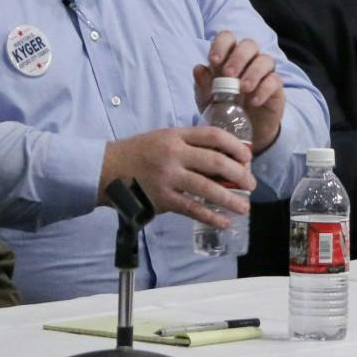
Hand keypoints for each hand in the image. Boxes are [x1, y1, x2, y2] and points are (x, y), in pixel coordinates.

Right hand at [101, 125, 252, 227]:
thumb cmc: (137, 154)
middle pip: (215, 161)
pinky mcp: (162, 199)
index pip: (213, 135)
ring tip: (244, 207)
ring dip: (230, 199)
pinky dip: (210, 216)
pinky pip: (192, 209)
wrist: (106, 170)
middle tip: (251, 184)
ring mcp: (168, 177)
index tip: (247, 158)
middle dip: (239, 174)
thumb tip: (222, 160)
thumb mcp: (162, 138)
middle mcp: (173, 154)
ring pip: (207, 188)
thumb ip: (188, 145)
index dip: (235, 146)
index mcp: (175, 136)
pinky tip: (224, 221)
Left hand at [192, 30, 285, 152]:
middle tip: (229, 74)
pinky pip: (275, 81)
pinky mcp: (275, 88)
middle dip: (238, 57)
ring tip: (243, 89)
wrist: (240, 131)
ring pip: (265, 60)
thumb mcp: (207, 100)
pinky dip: (264, 89)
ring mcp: (264, 72)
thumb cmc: (223, 108)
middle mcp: (249, 60)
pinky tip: (254, 101)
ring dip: (253, 72)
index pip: (228, 38)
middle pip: (249, 44)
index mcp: (229, 57)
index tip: (214, 60)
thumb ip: (202, 85)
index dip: (221, 44)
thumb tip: (199, 68)